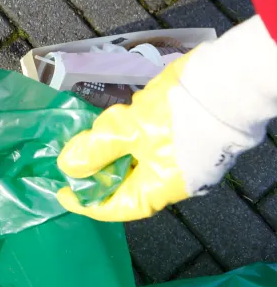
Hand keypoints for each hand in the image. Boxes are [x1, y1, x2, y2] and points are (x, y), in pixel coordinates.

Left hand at [57, 53, 191, 221]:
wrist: (223, 81)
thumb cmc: (175, 114)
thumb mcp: (129, 130)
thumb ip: (97, 149)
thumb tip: (68, 167)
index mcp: (162, 187)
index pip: (119, 206)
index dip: (88, 202)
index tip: (63, 192)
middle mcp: (172, 176)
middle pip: (126, 182)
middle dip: (97, 172)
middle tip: (70, 161)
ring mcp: (179, 153)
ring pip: (135, 158)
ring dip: (109, 150)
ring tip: (83, 139)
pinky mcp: (181, 131)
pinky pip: (146, 140)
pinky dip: (125, 134)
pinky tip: (111, 122)